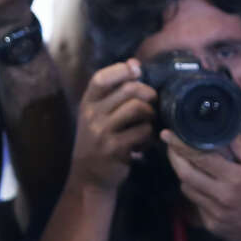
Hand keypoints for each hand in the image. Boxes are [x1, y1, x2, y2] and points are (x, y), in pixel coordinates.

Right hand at [71, 60, 155, 191]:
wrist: (89, 177)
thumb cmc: (98, 140)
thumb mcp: (98, 114)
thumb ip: (114, 90)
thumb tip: (134, 63)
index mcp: (87, 103)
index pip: (101, 78)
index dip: (122, 70)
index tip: (137, 71)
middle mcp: (91, 115)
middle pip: (128, 90)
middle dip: (147, 93)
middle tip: (152, 103)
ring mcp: (102, 132)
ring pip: (138, 108)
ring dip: (150, 114)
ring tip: (150, 121)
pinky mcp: (115, 149)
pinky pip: (142, 131)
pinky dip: (150, 135)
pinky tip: (146, 141)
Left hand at [162, 131, 240, 240]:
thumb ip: (240, 148)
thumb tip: (224, 128)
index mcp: (235, 178)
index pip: (199, 157)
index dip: (179, 144)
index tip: (167, 134)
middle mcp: (221, 196)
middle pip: (185, 174)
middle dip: (174, 157)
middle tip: (171, 146)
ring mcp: (214, 214)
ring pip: (187, 189)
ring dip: (184, 174)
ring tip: (189, 163)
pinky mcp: (211, 225)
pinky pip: (195, 204)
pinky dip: (196, 191)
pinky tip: (205, 186)